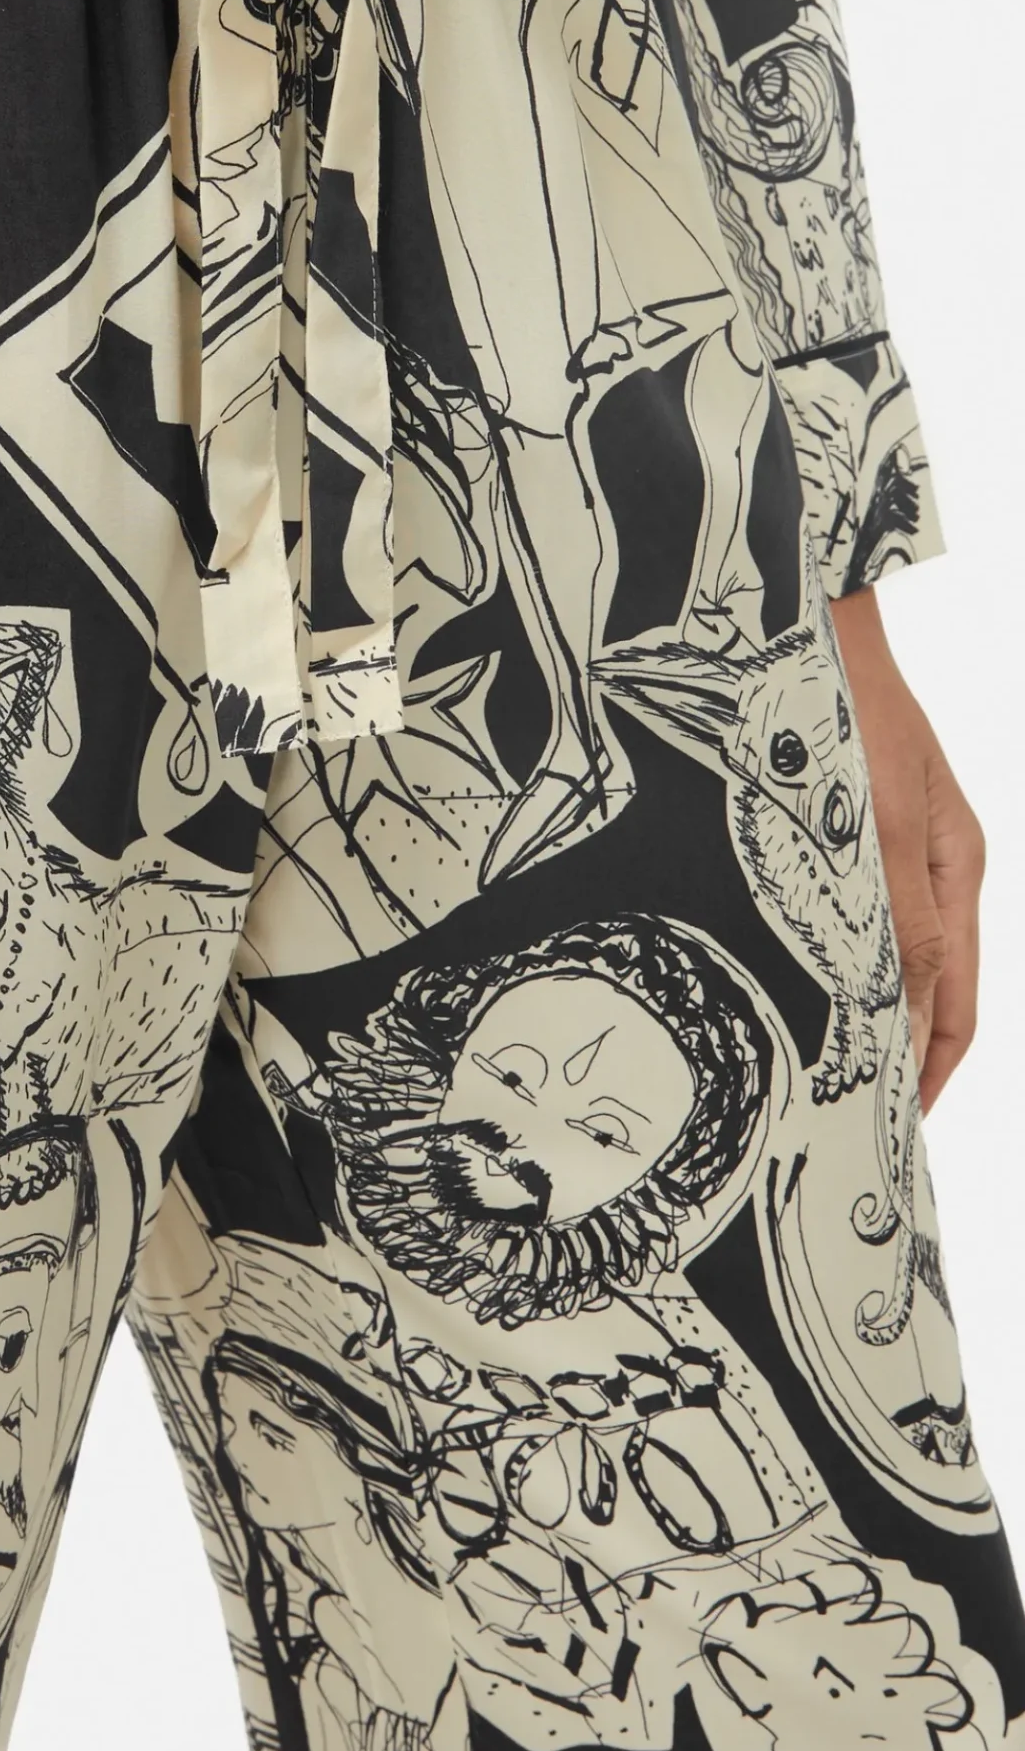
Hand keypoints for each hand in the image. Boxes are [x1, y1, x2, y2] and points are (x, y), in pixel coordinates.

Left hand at [830, 588, 983, 1110]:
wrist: (803, 624)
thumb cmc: (847, 709)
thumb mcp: (881, 824)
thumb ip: (898, 924)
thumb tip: (910, 1019)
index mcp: (957, 868)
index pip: (957, 1004)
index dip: (932, 1071)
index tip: (900, 1126)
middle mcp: (929, 866)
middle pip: (927, 991)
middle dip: (898, 1056)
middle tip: (852, 1116)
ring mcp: (891, 848)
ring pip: (885, 960)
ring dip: (861, 1016)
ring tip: (821, 1073)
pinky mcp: (847, 832)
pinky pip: (850, 920)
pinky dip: (832, 966)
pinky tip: (794, 988)